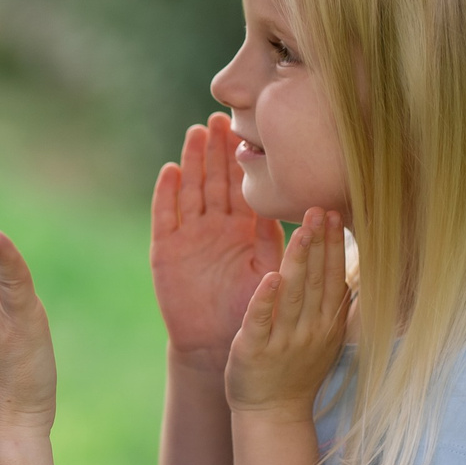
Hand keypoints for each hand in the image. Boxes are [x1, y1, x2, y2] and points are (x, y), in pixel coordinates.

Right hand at [152, 113, 282, 368]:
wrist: (219, 346)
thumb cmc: (250, 311)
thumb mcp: (268, 269)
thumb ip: (275, 238)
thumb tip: (300, 204)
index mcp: (241, 230)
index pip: (241, 185)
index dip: (241, 158)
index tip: (246, 127)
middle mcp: (214, 228)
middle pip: (214, 180)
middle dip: (217, 150)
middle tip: (221, 117)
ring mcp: (189, 237)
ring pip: (191, 190)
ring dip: (193, 162)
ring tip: (197, 133)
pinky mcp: (166, 252)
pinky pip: (165, 218)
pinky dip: (167, 195)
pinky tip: (171, 171)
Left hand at [226, 209, 349, 417]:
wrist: (272, 414)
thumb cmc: (296, 372)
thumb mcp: (323, 338)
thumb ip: (333, 306)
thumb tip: (348, 272)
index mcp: (326, 324)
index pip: (333, 278)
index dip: (335, 246)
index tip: (335, 214)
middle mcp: (309, 330)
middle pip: (317, 279)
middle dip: (320, 242)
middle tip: (320, 208)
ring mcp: (283, 340)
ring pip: (293, 294)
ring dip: (299, 260)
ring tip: (302, 229)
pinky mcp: (255, 350)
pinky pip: (261, 321)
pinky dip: (266, 299)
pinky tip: (271, 276)